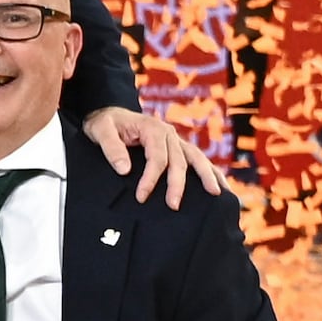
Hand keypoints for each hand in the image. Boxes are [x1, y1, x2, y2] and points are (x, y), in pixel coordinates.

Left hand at [83, 99, 230, 202]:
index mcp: (152, 128)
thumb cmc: (105, 123)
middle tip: (173, 205)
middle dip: (177, 185)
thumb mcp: (100, 130)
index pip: (157, 158)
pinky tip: (220, 185)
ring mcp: (176, 140)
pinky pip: (197, 159)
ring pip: (196, 158)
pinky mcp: (178, 147)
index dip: (151, 178)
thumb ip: (111, 148)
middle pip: (179, 161)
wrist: (110, 114)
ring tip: (216, 194)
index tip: (141, 197)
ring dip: (206, 176)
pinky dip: (211, 171)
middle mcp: (169, 133)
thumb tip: (125, 170)